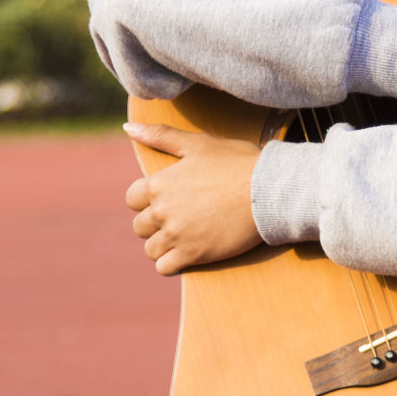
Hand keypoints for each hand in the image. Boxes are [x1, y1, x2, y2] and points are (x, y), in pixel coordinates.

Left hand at [123, 124, 265, 274]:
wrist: (268, 190)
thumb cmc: (236, 163)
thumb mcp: (197, 143)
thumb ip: (160, 135)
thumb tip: (128, 127)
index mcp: (158, 184)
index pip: (132, 199)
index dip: (148, 201)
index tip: (168, 201)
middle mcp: (161, 211)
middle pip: (140, 227)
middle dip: (156, 225)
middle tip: (181, 220)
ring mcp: (176, 235)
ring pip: (151, 250)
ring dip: (163, 246)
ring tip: (185, 238)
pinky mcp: (193, 254)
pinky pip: (164, 268)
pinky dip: (172, 264)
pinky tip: (189, 254)